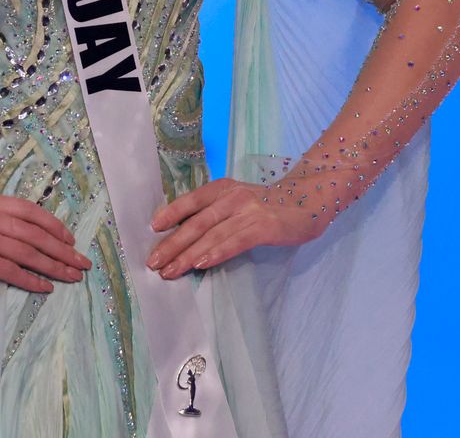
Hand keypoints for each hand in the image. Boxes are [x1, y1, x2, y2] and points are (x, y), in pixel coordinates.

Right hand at [0, 188, 91, 292]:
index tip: (69, 239)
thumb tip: (8, 224)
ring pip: (29, 252)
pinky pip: (11, 270)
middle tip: (83, 262)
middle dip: (64, 250)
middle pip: (37, 233)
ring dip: (55, 266)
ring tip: (72, 276)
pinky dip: (31, 280)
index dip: (54, 225)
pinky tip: (46, 287)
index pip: (31, 211)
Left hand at [146, 176, 327, 276]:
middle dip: (172, 243)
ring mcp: (247, 211)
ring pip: (211, 235)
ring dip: (188, 255)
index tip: (152, 229)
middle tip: (154, 262)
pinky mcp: (263, 227)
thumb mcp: (238, 201)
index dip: (171, 213)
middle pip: (196, 222)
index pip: (191, 200)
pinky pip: (234, 242)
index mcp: (223, 188)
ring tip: (170, 271)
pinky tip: (201, 264)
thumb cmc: (267, 205)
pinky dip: (216, 253)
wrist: (307, 201)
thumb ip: (216, 212)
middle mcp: (232, 197)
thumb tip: (185, 234)